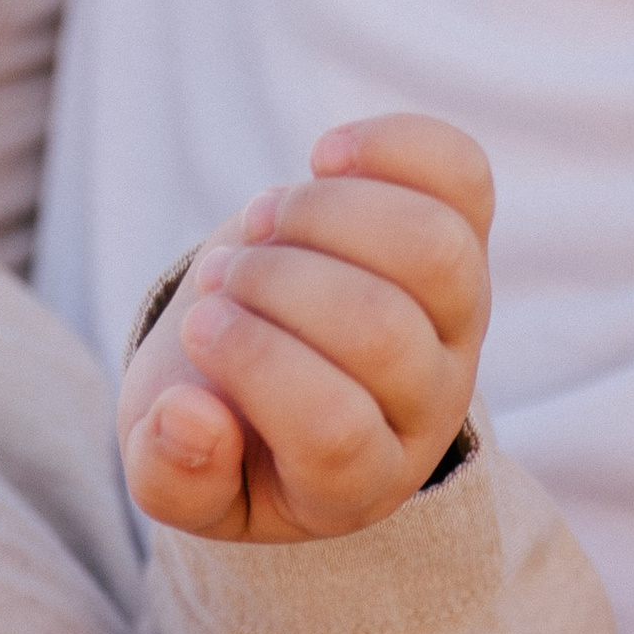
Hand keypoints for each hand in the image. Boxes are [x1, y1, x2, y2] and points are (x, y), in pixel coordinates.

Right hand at [119, 114, 493, 543]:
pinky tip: (324, 160)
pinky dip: (389, 148)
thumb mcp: (175, 475)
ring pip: (431, 249)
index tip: (198, 329)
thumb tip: (188, 417)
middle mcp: (427, 407)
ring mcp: (458, 320)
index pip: (334, 431)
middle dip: (277, 284)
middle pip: (381, 331)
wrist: (273, 359)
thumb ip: (169, 474)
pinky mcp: (464, 236)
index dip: (256, 365)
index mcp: (359, 484)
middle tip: (219, 279)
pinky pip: (462, 176)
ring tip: (263, 224)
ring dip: (326, 216)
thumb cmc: (220, 424)